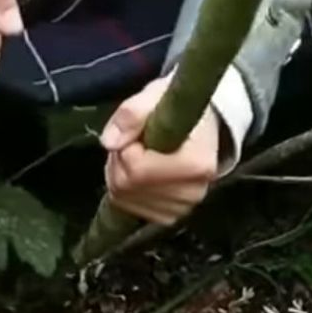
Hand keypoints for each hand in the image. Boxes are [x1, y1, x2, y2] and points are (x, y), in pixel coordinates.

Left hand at [100, 76, 220, 224]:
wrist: (202, 125)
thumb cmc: (179, 107)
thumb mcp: (155, 96)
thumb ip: (132, 113)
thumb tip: (110, 142)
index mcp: (196, 163)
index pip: (137, 169)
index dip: (126, 146)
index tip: (137, 131)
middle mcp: (193, 192)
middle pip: (127, 185)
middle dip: (119, 160)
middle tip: (133, 140)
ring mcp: (183, 208)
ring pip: (124, 198)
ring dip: (119, 174)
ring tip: (137, 154)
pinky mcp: (171, 216)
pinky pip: (130, 209)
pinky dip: (126, 191)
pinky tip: (140, 173)